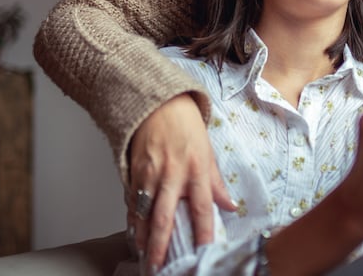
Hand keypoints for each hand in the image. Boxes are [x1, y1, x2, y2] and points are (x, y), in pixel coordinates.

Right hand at [125, 93, 235, 269]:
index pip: (202, 207)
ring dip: (143, 236)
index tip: (203, 251)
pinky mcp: (134, 171)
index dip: (203, 231)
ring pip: (144, 212)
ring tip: (144, 254)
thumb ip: (217, 183)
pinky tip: (134, 231)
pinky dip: (133, 218)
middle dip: (160, 245)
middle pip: (165, 217)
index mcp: (196, 169)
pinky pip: (132, 200)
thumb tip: (230, 206)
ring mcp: (150, 173)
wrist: (158, 103)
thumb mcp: (208, 151)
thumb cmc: (185, 125)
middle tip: (158, 265)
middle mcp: (172, 174)